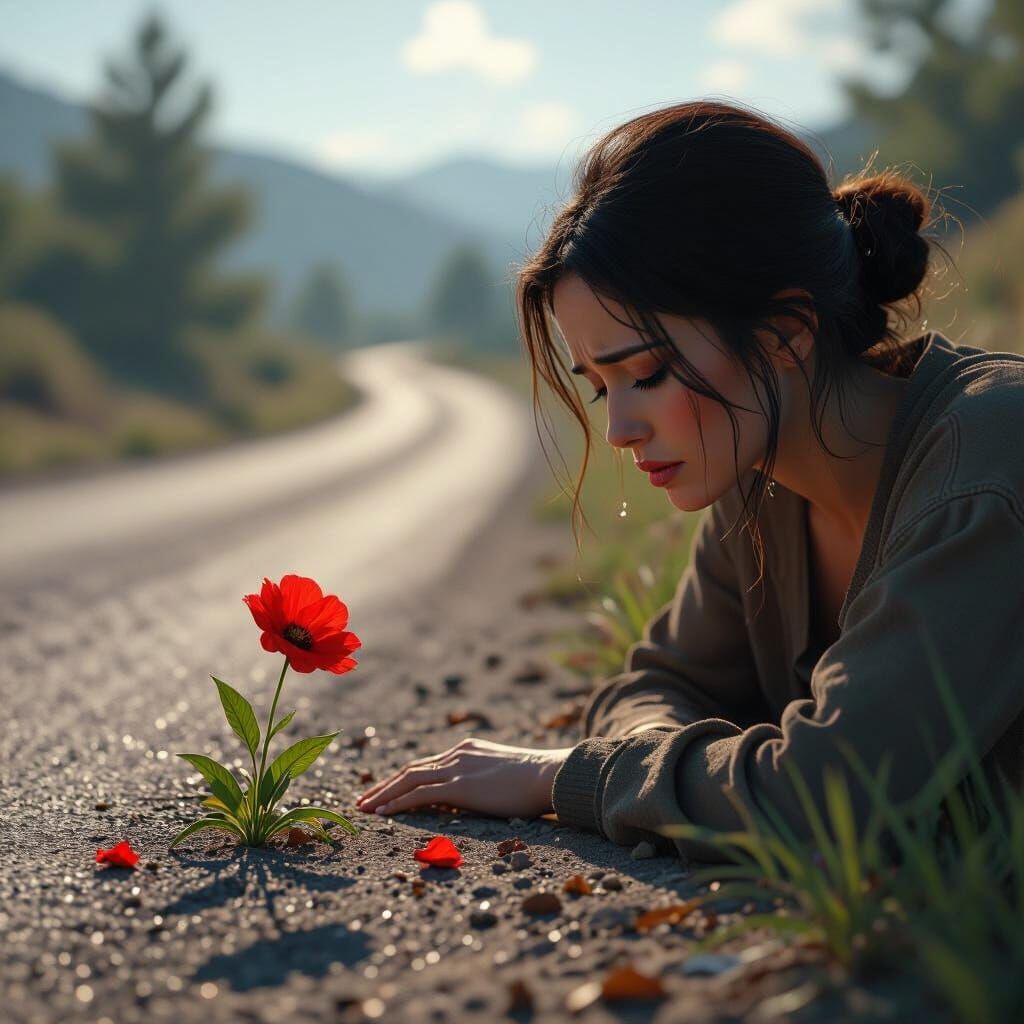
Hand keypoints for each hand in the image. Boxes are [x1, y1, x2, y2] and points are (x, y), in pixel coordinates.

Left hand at [355, 738, 574, 819]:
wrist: (549, 773)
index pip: (427, 765)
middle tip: (364, 800)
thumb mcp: (504, 776)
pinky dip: (396, 803)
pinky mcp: (460, 786)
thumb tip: (475, 799)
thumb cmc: (536, 781)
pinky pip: (419, 794)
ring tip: (364, 809)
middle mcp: (457, 755)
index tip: (387, 791)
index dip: (404, 778)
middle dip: (385, 785)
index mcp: (467, 750)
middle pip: (411, 769)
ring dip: (383, 794)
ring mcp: (457, 769)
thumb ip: (485, 781)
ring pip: (408, 779)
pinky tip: (382, 814)